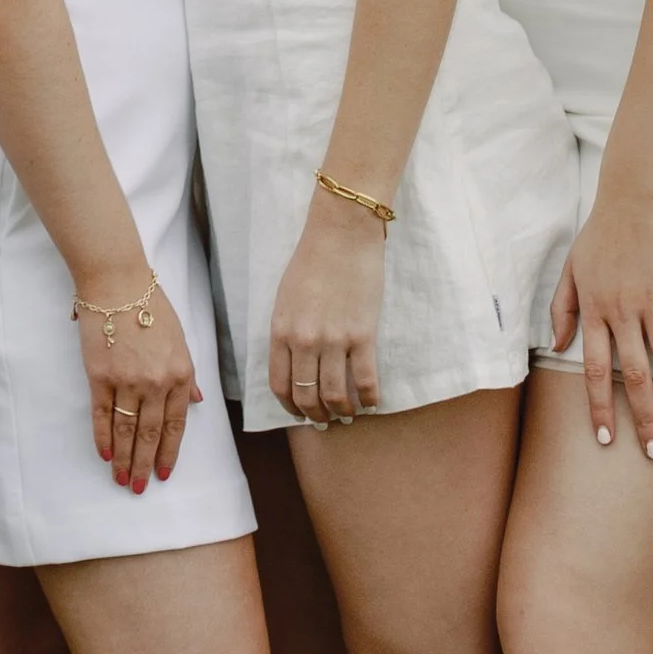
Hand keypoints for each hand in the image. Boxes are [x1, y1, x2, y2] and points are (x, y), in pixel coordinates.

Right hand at [72, 266, 200, 489]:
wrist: (117, 282)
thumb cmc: (151, 306)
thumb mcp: (181, 340)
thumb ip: (188, 376)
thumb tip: (196, 403)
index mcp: (180, 375)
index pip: (175, 426)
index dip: (168, 453)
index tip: (163, 474)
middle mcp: (156, 383)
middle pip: (149, 434)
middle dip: (144, 464)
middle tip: (138, 488)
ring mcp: (127, 381)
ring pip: (126, 430)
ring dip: (124, 458)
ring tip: (121, 479)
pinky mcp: (100, 375)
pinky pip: (102, 414)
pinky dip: (102, 436)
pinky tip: (103, 453)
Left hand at [270, 193, 386, 423]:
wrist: (341, 234)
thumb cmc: (311, 260)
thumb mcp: (285, 297)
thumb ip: (287, 330)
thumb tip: (295, 362)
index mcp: (280, 329)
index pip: (280, 383)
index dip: (290, 405)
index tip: (299, 412)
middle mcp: (304, 340)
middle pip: (307, 395)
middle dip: (316, 414)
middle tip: (326, 419)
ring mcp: (334, 340)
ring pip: (336, 396)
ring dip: (343, 411)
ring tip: (349, 413)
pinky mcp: (363, 335)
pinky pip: (366, 381)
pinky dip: (370, 399)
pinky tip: (372, 402)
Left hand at [554, 176, 652, 458]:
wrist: (634, 201)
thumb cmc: (600, 237)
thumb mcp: (571, 269)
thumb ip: (562, 308)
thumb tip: (556, 344)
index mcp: (595, 309)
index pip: (593, 369)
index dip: (599, 406)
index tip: (606, 437)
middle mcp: (624, 312)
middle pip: (634, 375)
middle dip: (644, 418)